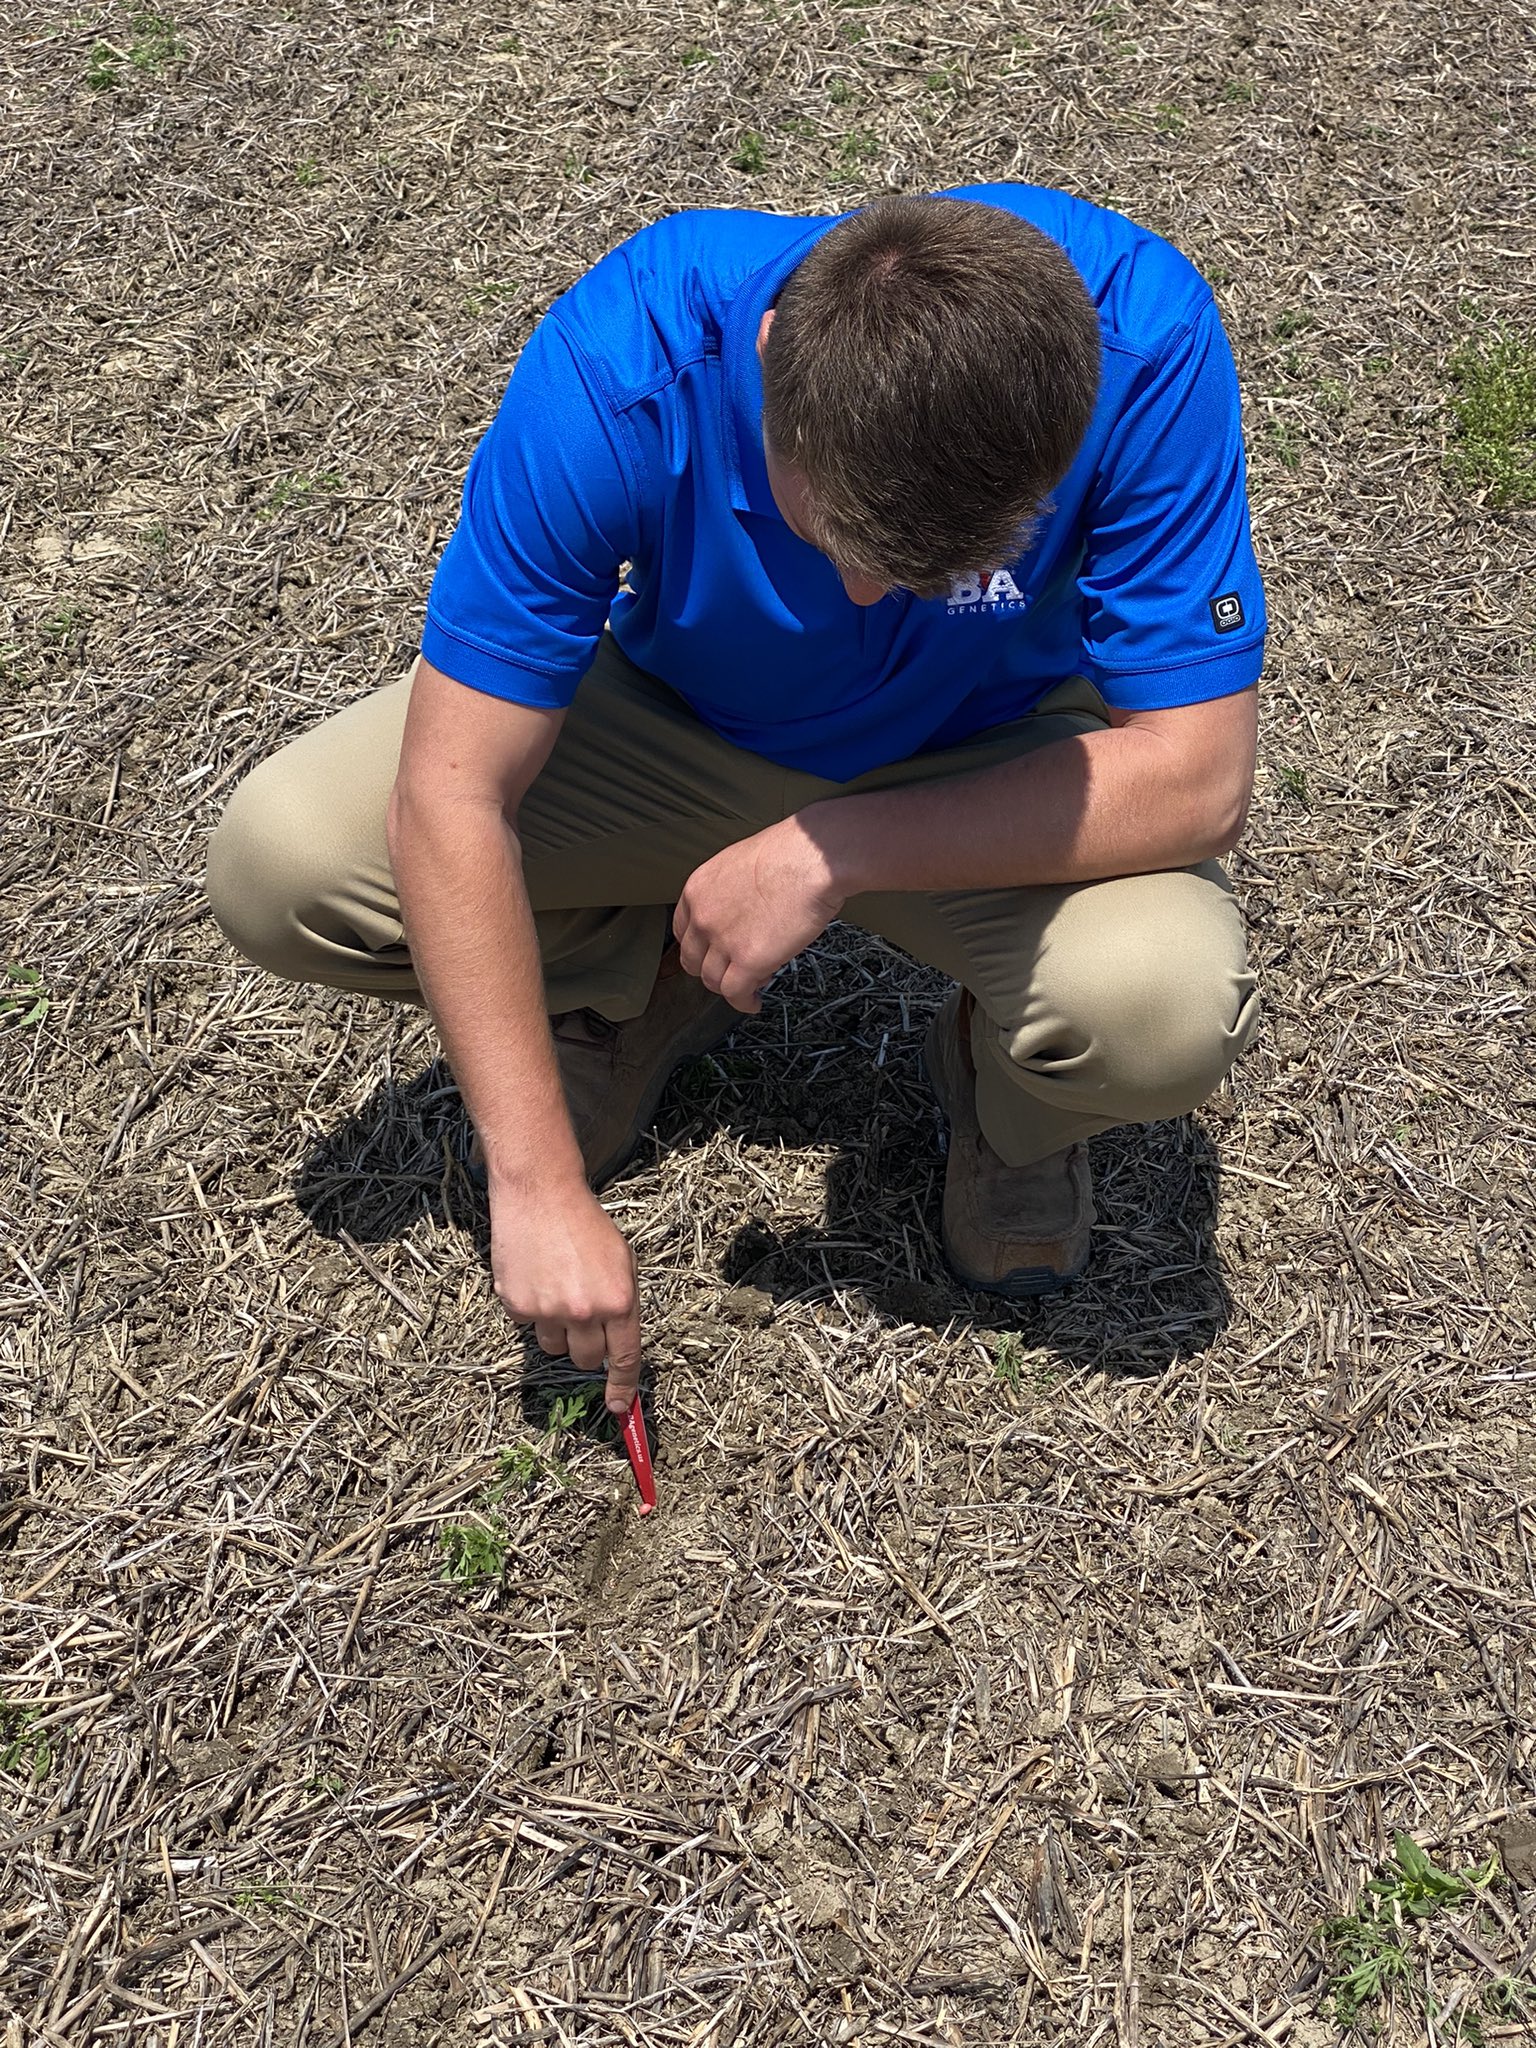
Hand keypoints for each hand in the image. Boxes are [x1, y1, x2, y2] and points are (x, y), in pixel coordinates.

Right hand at [488, 1175, 640, 1414]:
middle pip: (586, 1359)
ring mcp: (548, 1310)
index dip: (623, 1387)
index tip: (620, 1409)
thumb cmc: (586, 1225)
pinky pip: (528, 1325)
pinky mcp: (517, 1305)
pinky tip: (536, 1277)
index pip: (625, 1357)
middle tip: (582, 1316)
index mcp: (619, 1300)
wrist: (541, 1195)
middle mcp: (584, 1310)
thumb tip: (616, 1351)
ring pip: (555, 1346)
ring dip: (558, 1329)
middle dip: (587, 1348)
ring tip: (557, 1287)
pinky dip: (533, 1309)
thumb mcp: (622, 1263)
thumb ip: (621, 1307)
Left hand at [674, 815, 844, 1012]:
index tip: (711, 952)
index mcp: (698, 890)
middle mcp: (703, 917)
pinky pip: (735, 993)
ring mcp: (722, 941)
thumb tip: (741, 910)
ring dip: (730, 986)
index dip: (699, 946)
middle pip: (693, 960)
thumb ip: (729, 892)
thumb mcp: (741, 864)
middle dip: (710, 969)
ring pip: (712, 980)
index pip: (682, 931)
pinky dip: (743, 1002)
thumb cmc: (790, 853)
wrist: (810, 859)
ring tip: (752, 983)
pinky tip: (754, 1001)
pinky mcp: (748, 961)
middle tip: (731, 969)